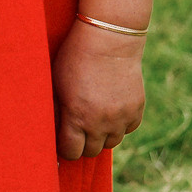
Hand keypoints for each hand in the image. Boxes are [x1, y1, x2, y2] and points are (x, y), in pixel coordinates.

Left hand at [52, 21, 145, 158]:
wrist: (108, 40)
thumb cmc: (74, 58)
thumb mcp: (57, 85)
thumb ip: (57, 111)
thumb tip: (55, 131)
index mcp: (77, 116)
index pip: (71, 152)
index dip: (65, 148)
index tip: (62, 140)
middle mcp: (101, 122)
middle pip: (92, 151)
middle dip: (83, 143)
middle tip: (77, 131)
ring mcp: (121, 117)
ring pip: (112, 142)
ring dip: (102, 135)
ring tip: (94, 118)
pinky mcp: (136, 109)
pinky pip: (128, 128)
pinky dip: (120, 124)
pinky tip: (110, 110)